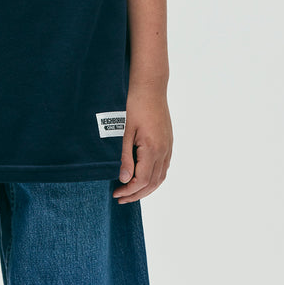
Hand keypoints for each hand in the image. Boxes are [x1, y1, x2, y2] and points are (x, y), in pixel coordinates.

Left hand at [112, 88, 172, 203]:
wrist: (150, 86)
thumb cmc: (134, 104)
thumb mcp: (124, 131)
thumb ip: (125, 157)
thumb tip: (125, 180)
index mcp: (153, 148)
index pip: (143, 181)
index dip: (129, 191)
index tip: (116, 193)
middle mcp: (164, 150)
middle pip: (153, 183)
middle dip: (137, 194)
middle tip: (121, 198)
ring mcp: (168, 146)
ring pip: (161, 177)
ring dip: (146, 188)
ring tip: (130, 192)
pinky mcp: (168, 141)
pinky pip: (164, 166)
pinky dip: (154, 178)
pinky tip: (143, 178)